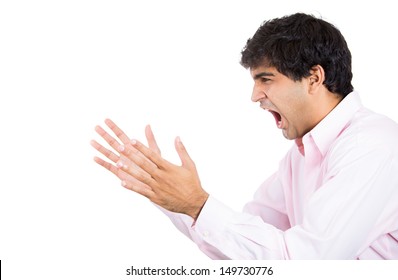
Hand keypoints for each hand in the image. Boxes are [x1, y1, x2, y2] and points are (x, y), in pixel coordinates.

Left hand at [91, 119, 208, 219]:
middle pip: (144, 164)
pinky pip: (141, 191)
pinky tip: (122, 182)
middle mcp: (161, 176)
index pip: (152, 154)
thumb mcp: (189, 164)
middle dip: (131, 155)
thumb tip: (177, 137)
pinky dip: (132, 187)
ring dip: (128, 170)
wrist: (194, 202)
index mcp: (168, 167)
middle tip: (120, 147)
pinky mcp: (155, 197)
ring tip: (118, 163)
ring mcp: (157, 187)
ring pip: (140, 177)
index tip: (132, 140)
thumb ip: (181, 150)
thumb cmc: (192, 182)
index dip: (141, 147)